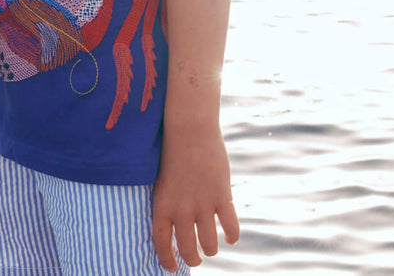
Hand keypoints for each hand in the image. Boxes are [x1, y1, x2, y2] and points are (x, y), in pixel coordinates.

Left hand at [152, 126, 239, 270]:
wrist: (189, 131)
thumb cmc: (172, 153)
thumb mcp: (161, 182)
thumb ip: (168, 204)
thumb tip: (174, 226)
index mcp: (162, 206)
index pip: (162, 243)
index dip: (167, 259)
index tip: (172, 268)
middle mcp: (181, 210)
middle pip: (188, 249)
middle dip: (193, 259)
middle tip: (197, 260)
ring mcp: (202, 205)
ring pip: (209, 243)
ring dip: (211, 249)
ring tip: (211, 248)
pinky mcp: (221, 196)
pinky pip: (230, 226)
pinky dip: (232, 235)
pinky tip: (231, 237)